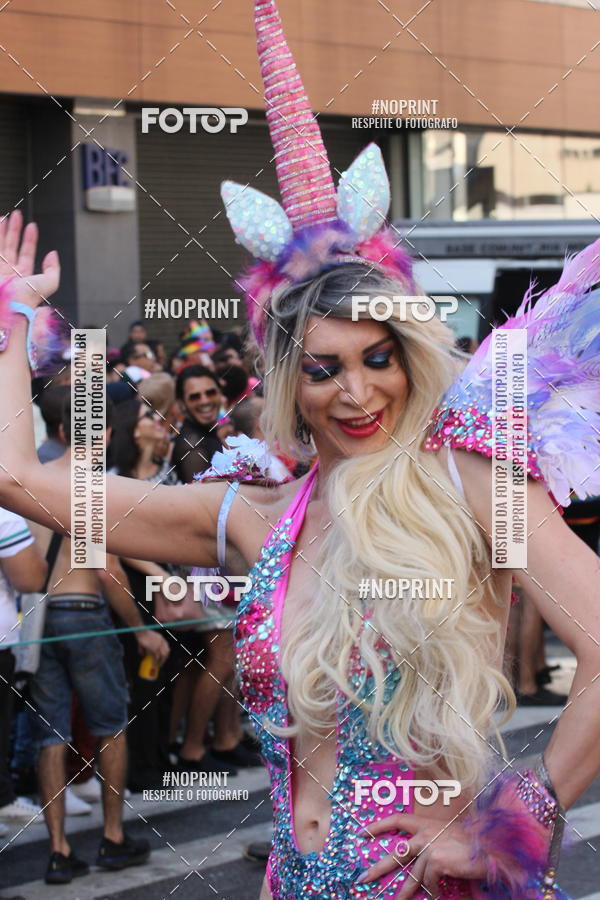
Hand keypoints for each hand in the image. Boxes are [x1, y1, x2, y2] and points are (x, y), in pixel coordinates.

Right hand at [0, 210, 59, 308]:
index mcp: (24, 276)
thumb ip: (53, 268)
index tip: (31, 226)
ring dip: (3, 230)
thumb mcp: (50, 283)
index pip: (27, 253)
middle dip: (15, 230)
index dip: (30, 239)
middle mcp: (10, 272)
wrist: (11, 304)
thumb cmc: (29, 297)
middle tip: (17, 215)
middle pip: (12, 246)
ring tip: (6, 217)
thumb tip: (52, 254)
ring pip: (0, 246)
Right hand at [135, 629, 169, 666]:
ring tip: (158, 666)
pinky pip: (157, 657)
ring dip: (161, 662)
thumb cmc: (141, 635)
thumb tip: (143, 656)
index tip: (163, 658)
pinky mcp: (155, 648)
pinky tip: (154, 665)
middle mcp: (162, 642)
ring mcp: (159, 645)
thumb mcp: (146, 641)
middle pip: (166, 652)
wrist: (141, 631)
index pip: (167, 647)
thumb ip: (144, 648)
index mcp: (161, 639)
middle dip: (164, 659)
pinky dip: (156, 662)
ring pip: (163, 656)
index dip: (166, 654)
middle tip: (160, 664)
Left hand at [357, 812, 486, 898]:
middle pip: (396, 853)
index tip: (362, 833)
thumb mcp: (447, 833)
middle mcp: (425, 833)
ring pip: (413, 874)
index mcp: (426, 823)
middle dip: (379, 868)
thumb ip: (432, 839)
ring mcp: (429, 847)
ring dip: (406, 890)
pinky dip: (432, 890)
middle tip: (364, 877)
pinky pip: (429, 882)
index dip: (378, 826)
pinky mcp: (436, 861)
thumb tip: (418, 854)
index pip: (396, 819)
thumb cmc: (471, 841)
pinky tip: (435, 895)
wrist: (489, 847)